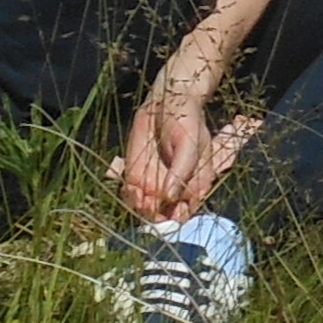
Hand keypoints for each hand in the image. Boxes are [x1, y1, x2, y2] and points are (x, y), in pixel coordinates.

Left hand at [121, 70, 260, 220]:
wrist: (167, 103)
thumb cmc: (187, 123)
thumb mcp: (191, 145)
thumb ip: (182, 171)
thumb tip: (170, 197)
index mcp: (194, 186)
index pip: (186, 214)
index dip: (177, 219)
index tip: (168, 214)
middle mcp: (173, 190)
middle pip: (164, 217)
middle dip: (155, 216)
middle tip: (149, 205)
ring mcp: (154, 185)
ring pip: (145, 209)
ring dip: (140, 208)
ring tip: (139, 195)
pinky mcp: (136, 177)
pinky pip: (130, 195)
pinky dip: (129, 197)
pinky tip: (130, 189)